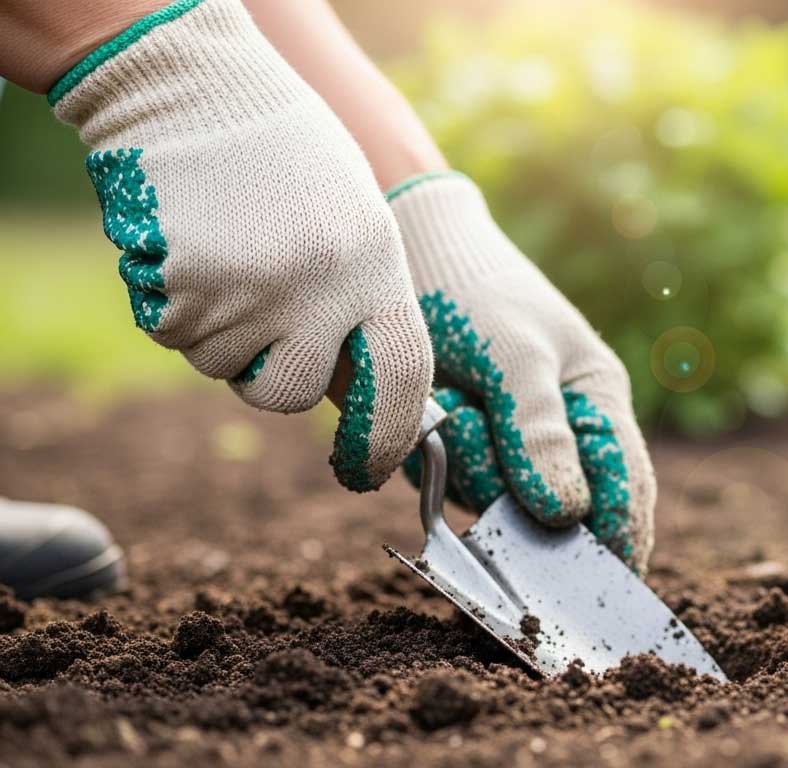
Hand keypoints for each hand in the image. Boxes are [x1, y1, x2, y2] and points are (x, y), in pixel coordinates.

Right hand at [50, 0, 431, 490]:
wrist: (195, 84)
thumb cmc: (286, 156)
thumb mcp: (355, 222)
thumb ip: (363, 304)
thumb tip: (364, 398)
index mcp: (377, 267)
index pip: (402, 380)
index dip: (386, 438)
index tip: (369, 470)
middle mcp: (320, 288)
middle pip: (291, 394)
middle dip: (271, 380)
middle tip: (260, 323)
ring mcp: (249, 290)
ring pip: (223, 366)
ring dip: (219, 332)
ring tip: (228, 252)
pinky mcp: (181, 285)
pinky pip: (174, 333)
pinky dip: (176, 305)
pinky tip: (191, 244)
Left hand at [389, 172, 654, 569]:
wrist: (403, 253)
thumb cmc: (478, 291)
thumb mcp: (516, 355)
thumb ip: (540, 432)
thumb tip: (565, 515)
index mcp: (598, 404)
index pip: (625, 488)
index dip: (617, 539)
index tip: (600, 586)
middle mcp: (559, 434)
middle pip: (560, 512)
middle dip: (523, 497)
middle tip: (491, 452)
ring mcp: (508, 446)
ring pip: (497, 504)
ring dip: (470, 467)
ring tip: (452, 402)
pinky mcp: (460, 450)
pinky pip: (452, 486)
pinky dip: (437, 458)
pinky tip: (434, 410)